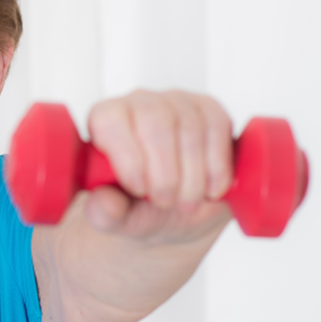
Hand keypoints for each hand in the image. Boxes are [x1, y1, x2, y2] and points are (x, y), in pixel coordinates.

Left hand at [82, 89, 233, 243]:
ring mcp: (176, 102)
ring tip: (186, 203)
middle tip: (165, 203)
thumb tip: (105, 202)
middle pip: (154, 123)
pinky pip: (217, 129)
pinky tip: (210, 190)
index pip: (109, 120)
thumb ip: (104, 213)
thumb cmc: (140, 206)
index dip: (127, 157)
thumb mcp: (118, 219)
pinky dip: (217, 167)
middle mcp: (138, 103)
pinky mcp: (209, 109)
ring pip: (189, 129)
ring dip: (192, 177)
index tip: (139, 190)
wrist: (178, 210)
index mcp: (103, 121)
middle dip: (164, 173)